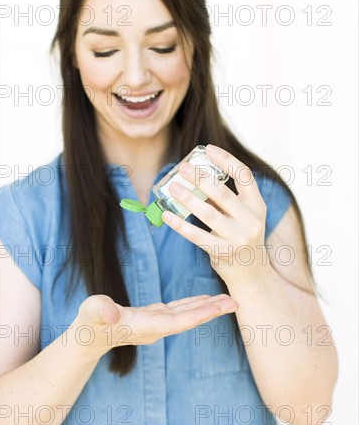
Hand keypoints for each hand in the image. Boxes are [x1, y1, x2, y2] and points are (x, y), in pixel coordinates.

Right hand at [75, 292, 238, 355]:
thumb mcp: (91, 312)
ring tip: (228, 300)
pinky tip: (206, 300)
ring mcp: (157, 324)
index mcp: (144, 326)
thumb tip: (112, 313)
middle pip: (189, 320)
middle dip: (212, 312)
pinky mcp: (155, 318)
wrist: (89, 337)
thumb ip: (101, 310)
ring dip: (208, 308)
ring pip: (188, 316)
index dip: (198, 315)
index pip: (177, 322)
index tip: (218, 307)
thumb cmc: (89, 322)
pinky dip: (194, 305)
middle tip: (236, 303)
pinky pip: (180, 312)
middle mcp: (156, 328)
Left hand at [161, 144, 267, 288]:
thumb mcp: (244, 216)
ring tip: (172, 187)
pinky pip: (196, 235)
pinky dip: (180, 224)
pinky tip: (167, 214)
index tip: (208, 149)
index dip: (226, 160)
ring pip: (208, 214)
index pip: (244, 175)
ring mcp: (237, 238)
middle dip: (200, 178)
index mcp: (257, 206)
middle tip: (183, 167)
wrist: (252, 275)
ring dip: (188, 198)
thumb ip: (227, 199)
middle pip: (223, 193)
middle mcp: (250, 220)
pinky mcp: (222, 253)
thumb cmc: (242, 238)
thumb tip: (196, 176)